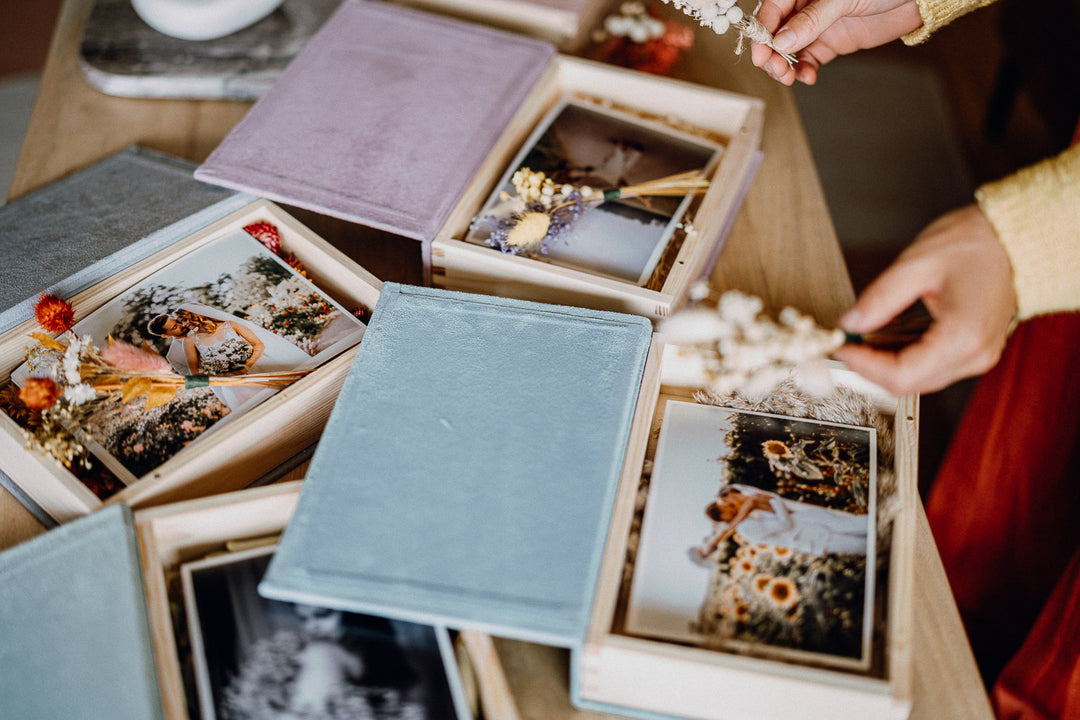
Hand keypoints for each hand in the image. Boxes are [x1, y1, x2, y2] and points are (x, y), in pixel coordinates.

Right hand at [750, 0, 922, 84]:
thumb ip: (811, 20)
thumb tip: (782, 41)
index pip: (771, 11)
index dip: (762, 33)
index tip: (761, 53)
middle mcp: (806, 7)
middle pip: (775, 34)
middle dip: (771, 55)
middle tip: (777, 69)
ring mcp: (817, 26)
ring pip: (788, 50)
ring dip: (784, 66)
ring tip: (790, 76)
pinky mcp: (830, 43)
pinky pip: (808, 60)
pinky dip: (804, 71)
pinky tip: (808, 76)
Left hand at [832, 205, 1017, 394]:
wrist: (1013, 239)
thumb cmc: (977, 244)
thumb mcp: (916, 263)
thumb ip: (878, 298)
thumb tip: (850, 323)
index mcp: (963, 336)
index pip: (902, 375)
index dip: (864, 366)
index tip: (842, 347)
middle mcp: (975, 355)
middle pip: (908, 384)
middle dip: (870, 368)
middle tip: (846, 344)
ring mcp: (977, 357)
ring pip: (918, 381)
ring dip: (884, 365)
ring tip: (861, 340)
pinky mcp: (974, 352)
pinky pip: (931, 368)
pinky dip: (903, 359)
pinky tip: (884, 340)